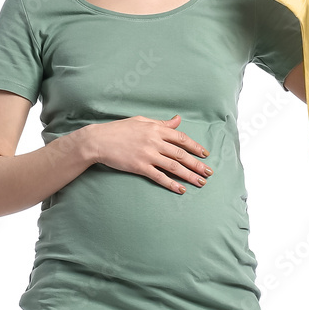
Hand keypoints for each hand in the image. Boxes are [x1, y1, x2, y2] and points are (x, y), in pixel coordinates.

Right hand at [86, 114, 211, 194]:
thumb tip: (178, 120)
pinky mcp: (139, 167)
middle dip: (197, 164)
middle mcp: (154, 141)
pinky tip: (181, 189)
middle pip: (181, 154)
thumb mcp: (141, 121)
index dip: (195, 147)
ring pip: (174, 166)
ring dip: (189, 175)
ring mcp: (147, 155)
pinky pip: (159, 177)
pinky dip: (171, 184)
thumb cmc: (119, 129)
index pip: (181, 138)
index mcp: (156, 129)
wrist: (98, 140)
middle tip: (209, 172)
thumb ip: (161, 123)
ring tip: (200, 182)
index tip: (205, 154)